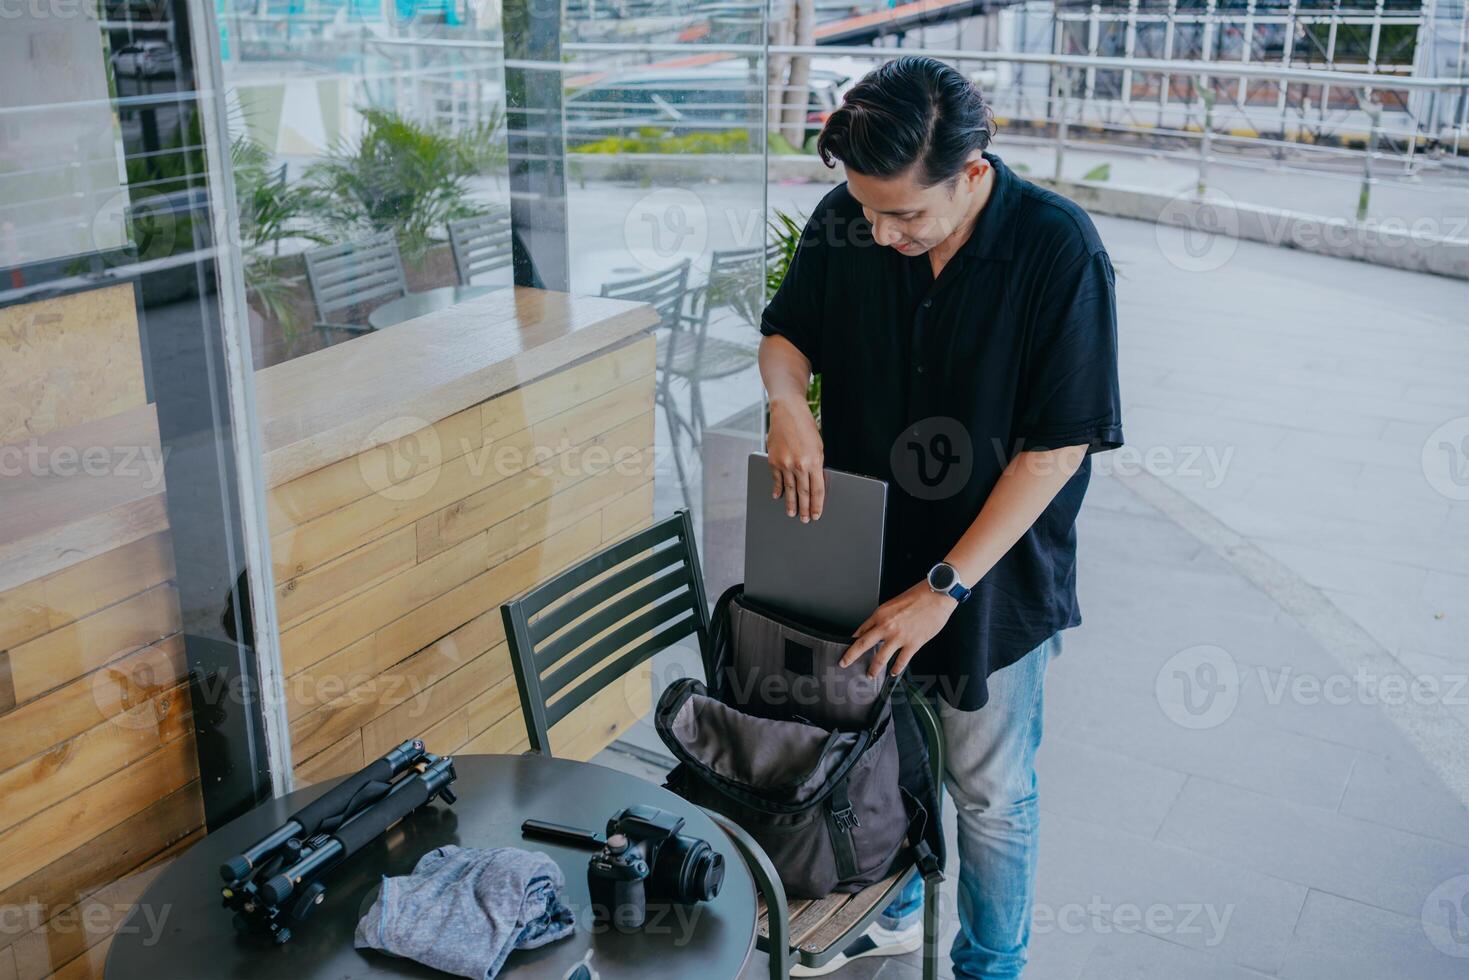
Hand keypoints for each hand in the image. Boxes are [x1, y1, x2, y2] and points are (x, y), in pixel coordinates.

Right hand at [766, 396, 824, 521]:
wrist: (787, 413)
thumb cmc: (806, 428)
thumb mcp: (818, 447)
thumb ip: (816, 466)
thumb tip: (813, 483)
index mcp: (814, 462)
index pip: (817, 490)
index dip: (817, 505)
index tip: (816, 514)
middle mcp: (799, 465)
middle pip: (803, 493)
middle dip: (804, 509)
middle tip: (805, 520)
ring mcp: (784, 464)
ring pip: (789, 490)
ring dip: (791, 504)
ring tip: (791, 513)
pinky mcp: (773, 461)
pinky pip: (777, 480)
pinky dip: (778, 489)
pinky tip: (779, 497)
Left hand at [841, 581, 956, 678]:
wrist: (937, 594)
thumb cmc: (919, 595)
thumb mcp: (894, 603)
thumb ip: (886, 617)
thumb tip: (879, 628)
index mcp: (880, 614)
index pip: (861, 630)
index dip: (852, 641)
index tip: (848, 648)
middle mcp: (886, 626)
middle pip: (862, 645)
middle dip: (850, 657)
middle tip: (844, 663)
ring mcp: (899, 636)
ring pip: (880, 658)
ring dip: (874, 669)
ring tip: (870, 675)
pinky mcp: (913, 643)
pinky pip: (901, 661)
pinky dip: (896, 669)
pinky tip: (894, 672)